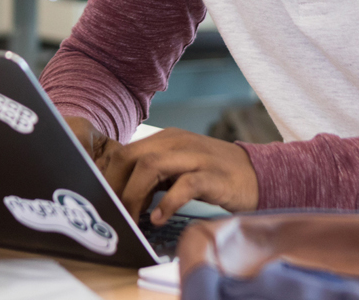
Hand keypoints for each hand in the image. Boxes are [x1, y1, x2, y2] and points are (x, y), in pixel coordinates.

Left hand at [67, 117, 257, 224]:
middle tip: (110, 211)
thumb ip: (153, 177)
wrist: (258, 174)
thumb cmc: (214, 175)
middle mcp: (177, 142)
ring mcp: (195, 156)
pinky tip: (159, 218)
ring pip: (151, 166)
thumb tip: (122, 197)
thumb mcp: (179, 169)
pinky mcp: (213, 175)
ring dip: (134, 194)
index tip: (99, 198)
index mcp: (166, 139)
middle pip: (132, 156)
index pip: (125, 152)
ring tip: (131, 218)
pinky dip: (167, 202)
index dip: (107, 175)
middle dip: (115, 184)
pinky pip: (185, 185)